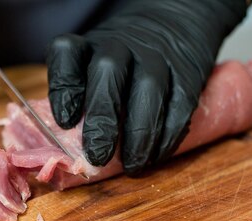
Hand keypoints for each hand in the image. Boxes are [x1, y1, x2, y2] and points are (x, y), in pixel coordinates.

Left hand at [47, 0, 247, 174]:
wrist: (174, 23)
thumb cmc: (122, 64)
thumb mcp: (93, 68)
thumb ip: (83, 103)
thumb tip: (74, 155)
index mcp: (87, 46)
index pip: (66, 53)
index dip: (63, 87)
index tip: (65, 122)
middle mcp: (119, 45)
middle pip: (107, 73)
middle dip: (102, 119)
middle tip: (97, 155)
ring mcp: (156, 56)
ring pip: (148, 90)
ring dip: (139, 134)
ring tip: (133, 166)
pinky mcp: (188, 71)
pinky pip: (180, 104)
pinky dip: (168, 136)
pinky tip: (156, 156)